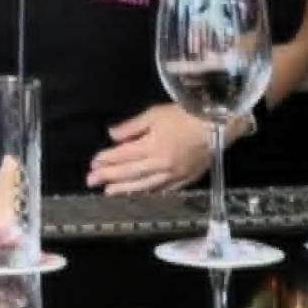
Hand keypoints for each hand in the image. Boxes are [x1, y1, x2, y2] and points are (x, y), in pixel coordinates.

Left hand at [86, 103, 214, 194]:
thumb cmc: (185, 116)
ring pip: (144, 185)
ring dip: (125, 189)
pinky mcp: (185, 179)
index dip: (107, 159)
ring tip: (109, 192)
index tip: (93, 163)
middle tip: (91, 181)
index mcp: (152, 146)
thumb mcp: (154, 114)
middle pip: (130, 172)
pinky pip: (163, 190)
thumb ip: (131, 127)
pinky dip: (148, 192)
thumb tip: (112, 135)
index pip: (123, 155)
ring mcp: (173, 174)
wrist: (216, 126)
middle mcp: (160, 164)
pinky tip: (138, 193)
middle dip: (109, 177)